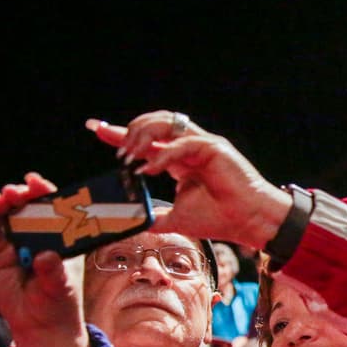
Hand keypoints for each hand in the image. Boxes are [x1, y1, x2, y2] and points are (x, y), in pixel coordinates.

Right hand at [0, 174, 90, 346]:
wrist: (41, 328)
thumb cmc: (59, 305)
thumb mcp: (61, 289)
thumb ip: (53, 272)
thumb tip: (45, 257)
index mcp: (61, 239)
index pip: (54, 210)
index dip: (44, 193)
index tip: (36, 182)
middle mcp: (39, 237)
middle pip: (27, 209)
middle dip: (20, 196)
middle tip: (15, 193)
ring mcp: (18, 245)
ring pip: (7, 218)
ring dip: (1, 205)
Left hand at [86, 112, 291, 249]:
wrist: (250, 222)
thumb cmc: (221, 219)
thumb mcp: (177, 219)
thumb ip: (155, 216)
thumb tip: (133, 223)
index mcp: (181, 161)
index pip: (146, 141)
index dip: (119, 134)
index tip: (95, 127)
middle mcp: (189, 148)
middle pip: (153, 124)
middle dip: (128, 132)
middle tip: (116, 151)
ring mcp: (202, 144)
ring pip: (166, 123)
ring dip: (143, 136)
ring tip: (130, 157)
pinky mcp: (214, 147)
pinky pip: (182, 143)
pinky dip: (162, 155)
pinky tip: (149, 169)